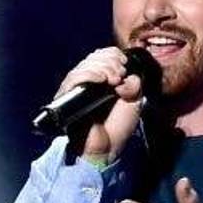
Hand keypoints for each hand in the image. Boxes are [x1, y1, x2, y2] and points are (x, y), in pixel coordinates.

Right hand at [54, 47, 143, 162]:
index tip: (124, 66)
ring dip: (102, 67)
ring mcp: (76, 89)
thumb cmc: (118, 127)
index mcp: (102, 80)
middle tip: (120, 75)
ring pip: (84, 65)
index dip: (113, 55)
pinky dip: (88, 74)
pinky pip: (74, 79)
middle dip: (110, 61)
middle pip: (93, 57)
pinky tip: (100, 80)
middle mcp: (87, 82)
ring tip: (114, 80)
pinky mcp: (67, 98)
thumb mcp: (134, 100)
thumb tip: (124, 75)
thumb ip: (133, 82)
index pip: (101, 55)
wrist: (107, 148)